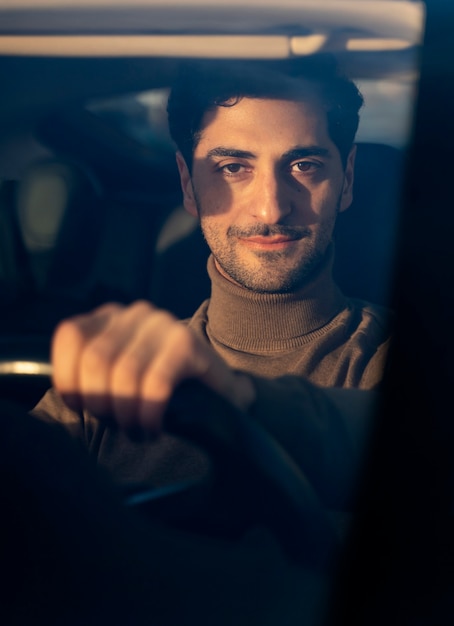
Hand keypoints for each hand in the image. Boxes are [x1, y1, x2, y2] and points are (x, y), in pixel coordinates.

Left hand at [51, 301, 255, 433]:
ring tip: (136, 431)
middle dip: (101, 403)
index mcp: (109, 317)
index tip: (81, 409)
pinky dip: (148, 413)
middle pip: (95, 359)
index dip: (69, 378)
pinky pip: (155, 383)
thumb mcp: (118, 374)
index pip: (71, 336)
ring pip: (124, 373)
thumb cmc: (160, 386)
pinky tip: (154, 427)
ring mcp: (163, 324)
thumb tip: (65, 397)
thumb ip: (90, 375)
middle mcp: (135, 313)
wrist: (219, 389)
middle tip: (117, 425)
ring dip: (126, 414)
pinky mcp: (187, 343)